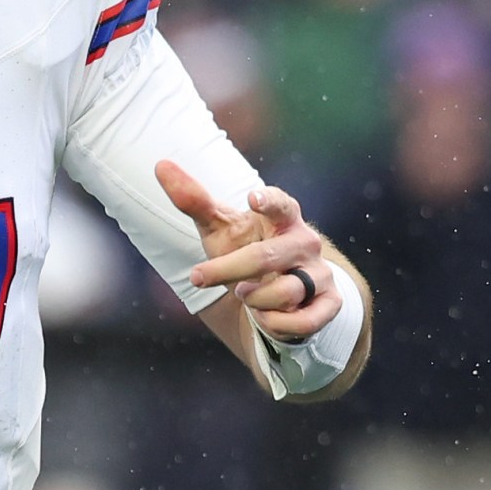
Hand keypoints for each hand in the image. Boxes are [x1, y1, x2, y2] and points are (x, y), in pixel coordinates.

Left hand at [155, 160, 338, 342]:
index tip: (251, 198)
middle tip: (198, 278)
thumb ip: (193, 199)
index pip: (281, 204)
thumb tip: (160, 164)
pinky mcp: (330, 303)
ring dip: (253, 300)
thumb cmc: (245, 248)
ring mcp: (321, 272)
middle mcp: (305, 242)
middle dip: (228, 271)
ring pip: (284, 292)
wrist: (278, 291)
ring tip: (245, 295)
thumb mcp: (219, 226)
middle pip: (265, 257)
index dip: (268, 201)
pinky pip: (302, 321)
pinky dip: (275, 325)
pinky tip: (266, 317)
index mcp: (283, 216)